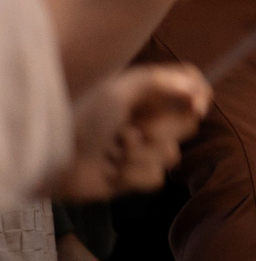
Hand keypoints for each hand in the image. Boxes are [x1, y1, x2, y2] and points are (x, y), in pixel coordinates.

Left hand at [47, 64, 208, 199]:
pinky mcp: (131, 177)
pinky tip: (111, 171)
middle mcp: (145, 119)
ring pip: (171, 155)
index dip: (200, 96)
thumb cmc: (83, 114)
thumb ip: (168, 81)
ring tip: (113, 151)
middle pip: (187, 125)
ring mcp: (139, 150)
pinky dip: (132, 175)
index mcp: (146, 93)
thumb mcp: (125, 87)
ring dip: (140, 154)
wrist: (49, 155)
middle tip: (130, 128)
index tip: (197, 106)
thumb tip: (201, 95)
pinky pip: (154, 178)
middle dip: (161, 129)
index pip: (190, 88)